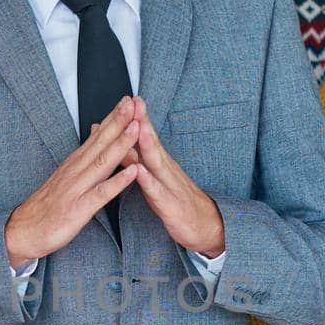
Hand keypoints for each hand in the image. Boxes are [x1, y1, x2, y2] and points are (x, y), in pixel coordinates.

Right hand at [4, 96, 139, 264]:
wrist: (24, 231)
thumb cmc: (48, 206)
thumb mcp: (66, 177)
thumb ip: (82, 158)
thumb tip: (94, 136)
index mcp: (75, 163)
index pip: (96, 135)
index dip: (112, 117)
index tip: (127, 100)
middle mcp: (76, 171)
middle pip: (100, 142)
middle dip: (118, 122)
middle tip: (134, 102)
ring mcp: (77, 189)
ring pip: (102, 162)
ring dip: (121, 144)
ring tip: (136, 128)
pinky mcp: (79, 209)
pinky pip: (101, 194)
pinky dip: (117, 182)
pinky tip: (133, 173)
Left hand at [129, 97, 224, 253]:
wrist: (204, 227)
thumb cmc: (175, 201)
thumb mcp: (154, 178)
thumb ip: (137, 160)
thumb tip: (120, 142)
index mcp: (160, 164)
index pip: (147, 136)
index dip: (137, 117)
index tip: (127, 98)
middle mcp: (166, 170)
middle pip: (152, 142)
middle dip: (142, 121)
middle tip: (134, 101)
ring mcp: (170, 187)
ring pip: (156, 163)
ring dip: (147, 144)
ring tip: (137, 126)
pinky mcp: (171, 206)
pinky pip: (158, 193)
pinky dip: (149, 181)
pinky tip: (140, 172)